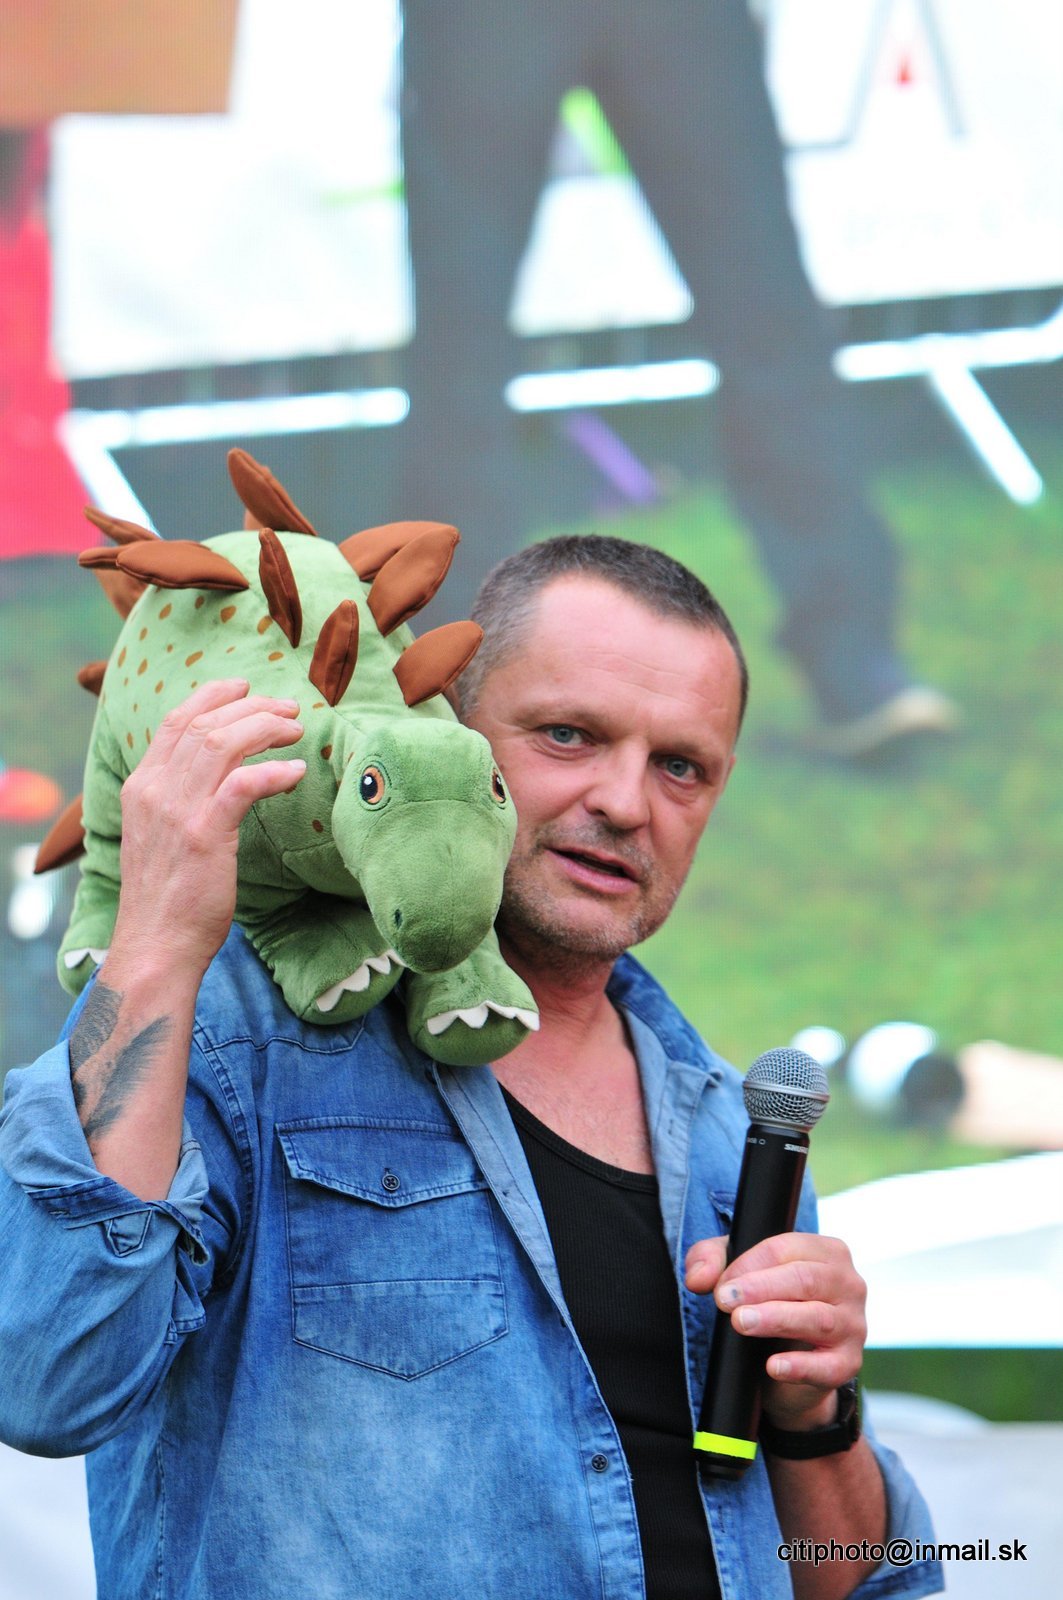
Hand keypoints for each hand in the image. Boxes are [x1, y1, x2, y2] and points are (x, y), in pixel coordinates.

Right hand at [109, 680, 304, 979]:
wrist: (156, 945)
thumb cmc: (168, 898)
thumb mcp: (162, 837)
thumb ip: (180, 802)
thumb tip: (221, 780)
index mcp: (141, 787)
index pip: (175, 721)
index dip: (212, 696)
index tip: (245, 687)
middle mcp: (154, 791)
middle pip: (204, 724)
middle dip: (251, 707)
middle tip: (288, 709)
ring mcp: (178, 812)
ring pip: (223, 744)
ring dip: (265, 729)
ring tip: (297, 730)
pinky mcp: (204, 836)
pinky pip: (242, 785)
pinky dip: (272, 771)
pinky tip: (295, 771)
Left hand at [684, 1233, 867, 1430]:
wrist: (787, 1364)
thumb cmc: (766, 1302)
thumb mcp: (736, 1272)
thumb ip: (710, 1260)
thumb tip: (698, 1278)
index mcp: (827, 1252)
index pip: (787, 1248)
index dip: (750, 1264)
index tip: (722, 1284)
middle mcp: (848, 1284)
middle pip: (805, 1279)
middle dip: (761, 1288)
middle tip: (726, 1301)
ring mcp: (853, 1325)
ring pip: (817, 1318)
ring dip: (776, 1319)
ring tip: (742, 1323)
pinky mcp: (847, 1364)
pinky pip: (827, 1366)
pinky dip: (800, 1367)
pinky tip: (773, 1366)